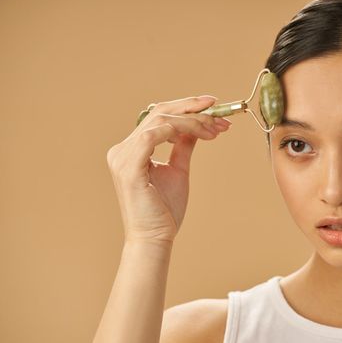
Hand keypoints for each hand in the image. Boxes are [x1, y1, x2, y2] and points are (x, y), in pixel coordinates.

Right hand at [106, 96, 231, 242]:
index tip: (213, 105)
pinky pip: (152, 136)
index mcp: (132, 149)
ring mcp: (122, 157)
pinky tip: (198, 135)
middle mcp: (123, 149)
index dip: (186, 107)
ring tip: (215, 129)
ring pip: (159, 120)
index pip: (158, 116)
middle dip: (191, 107)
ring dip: (192, 121)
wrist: (155, 237)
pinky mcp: (128, 168)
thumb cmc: (164, 209)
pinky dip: (176, 130)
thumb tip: (196, 128)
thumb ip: (183, 146)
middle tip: (217, 107)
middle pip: (158, 111)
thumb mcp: (178, 170)